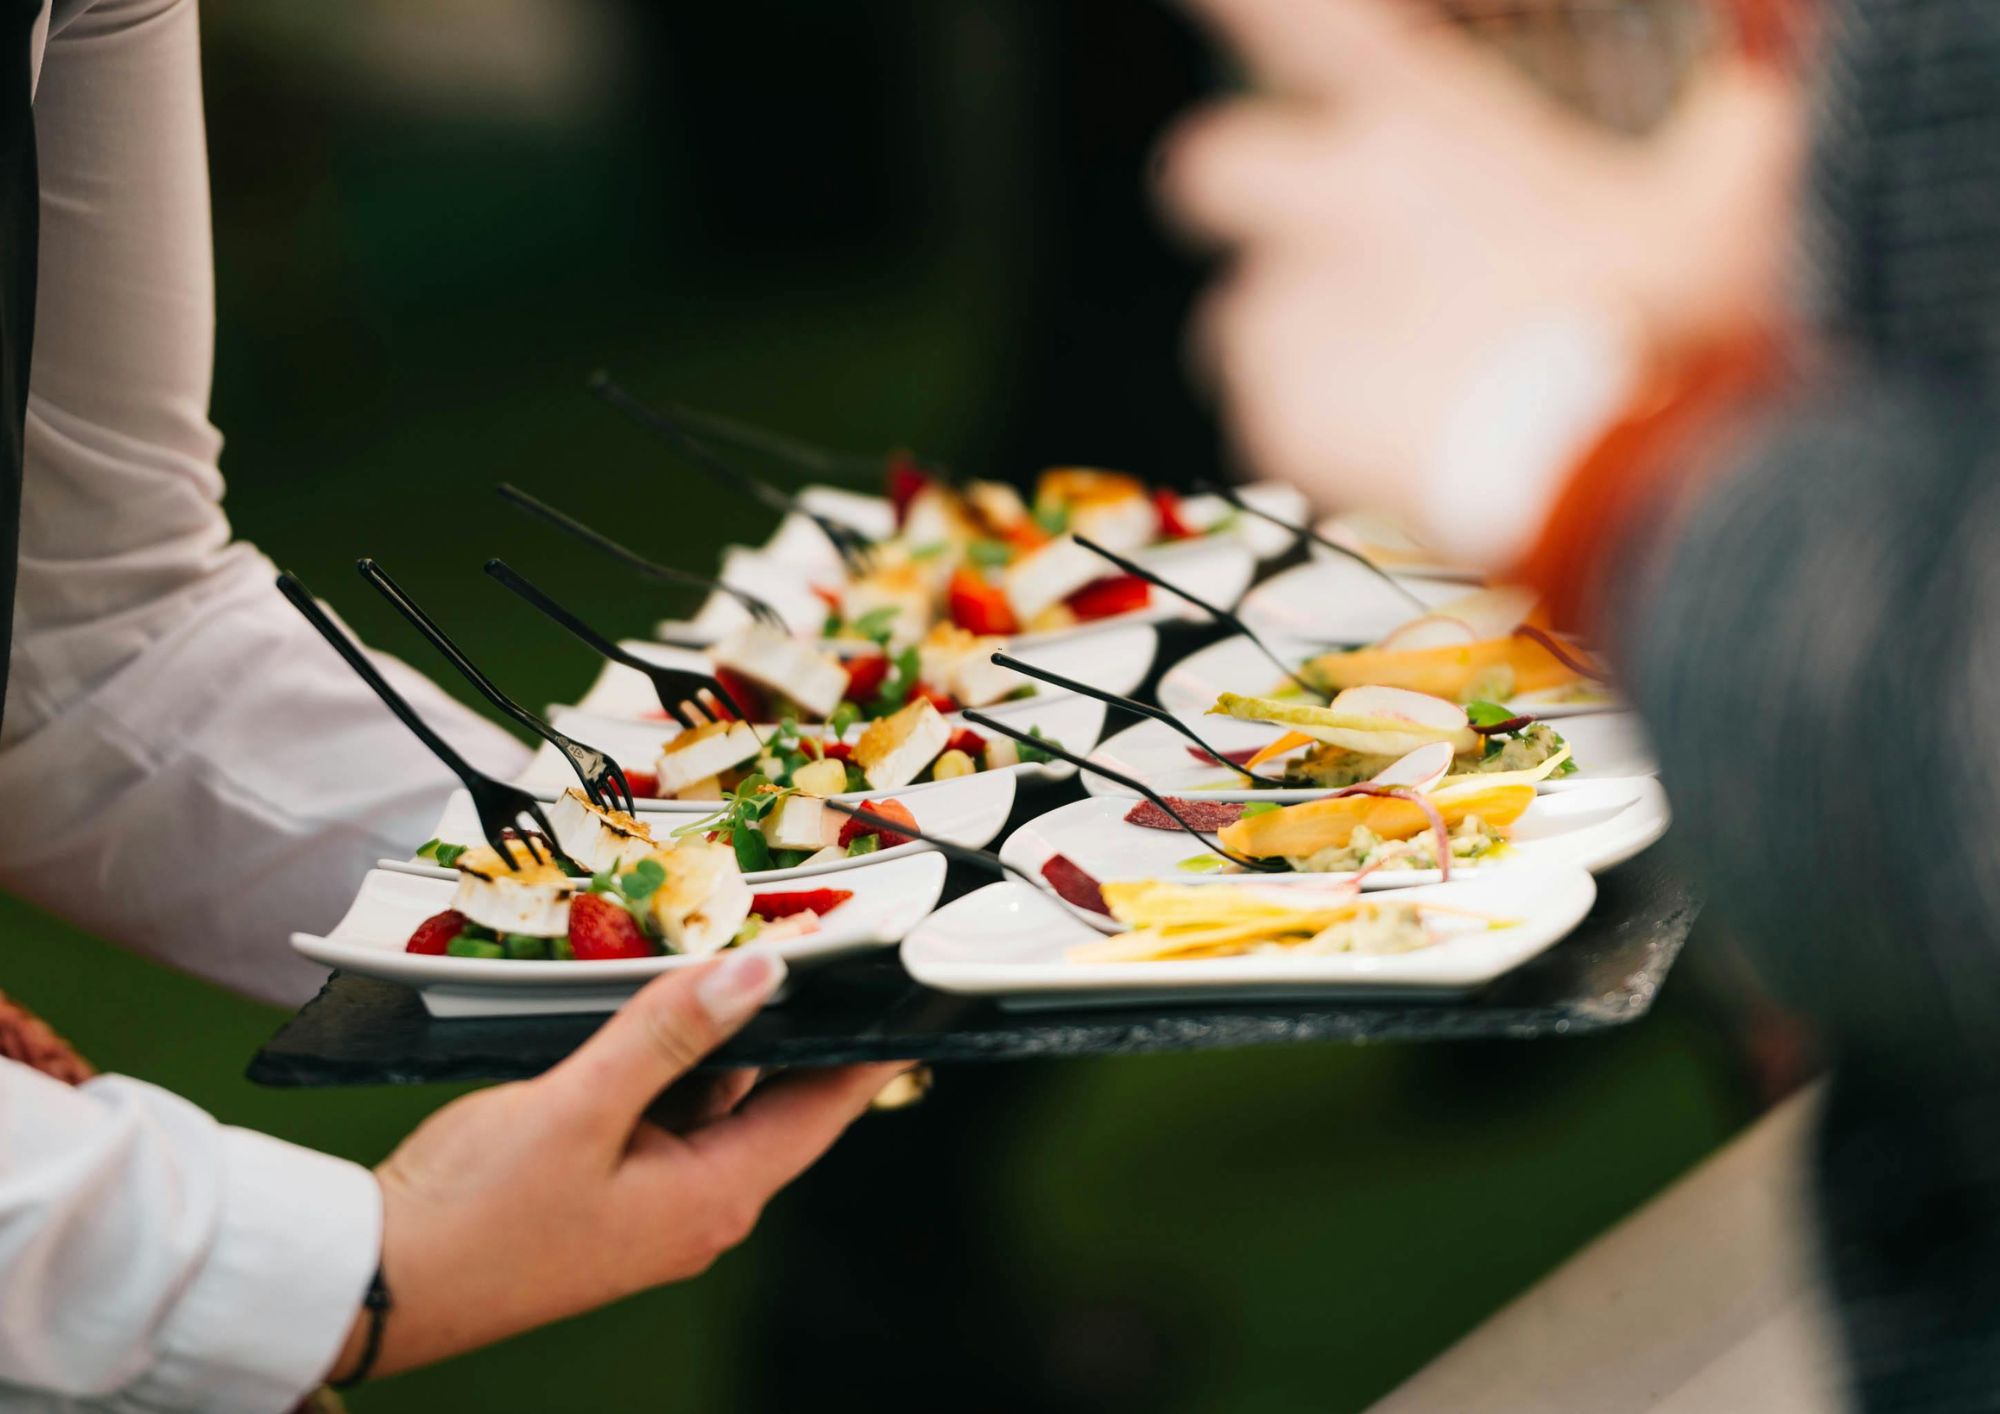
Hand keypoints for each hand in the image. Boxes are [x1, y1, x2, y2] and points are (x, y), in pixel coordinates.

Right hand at [326, 951, 903, 1380]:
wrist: (372, 1286)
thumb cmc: (471, 1217)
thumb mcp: (578, 1107)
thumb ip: (669, 1033)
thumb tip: (759, 973)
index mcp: (712, 1196)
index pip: (826, 1109)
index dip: (872, 1048)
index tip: (917, 997)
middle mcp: (697, 1203)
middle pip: (776, 1098)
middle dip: (799, 1025)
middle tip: (828, 947)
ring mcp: (653, 1199)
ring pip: (718, 1098)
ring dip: (728, 1036)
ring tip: (747, 954)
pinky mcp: (611, 1186)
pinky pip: (667, 1109)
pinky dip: (673, 1059)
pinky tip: (662, 1007)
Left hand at [1159, 0, 1800, 559]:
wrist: (1608, 480)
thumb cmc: (1671, 333)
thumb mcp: (1730, 209)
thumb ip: (1735, 131)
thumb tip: (1771, 82)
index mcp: (1427, 129)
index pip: (1296, 23)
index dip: (1236, 1)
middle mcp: (1334, 204)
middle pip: (1205, 167)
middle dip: (1243, 197)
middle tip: (1316, 245)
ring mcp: (1290, 314)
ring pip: (1239, 313)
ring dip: (1296, 338)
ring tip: (1393, 383)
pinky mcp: (1273, 417)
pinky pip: (1264, 416)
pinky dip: (1310, 434)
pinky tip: (1394, 451)